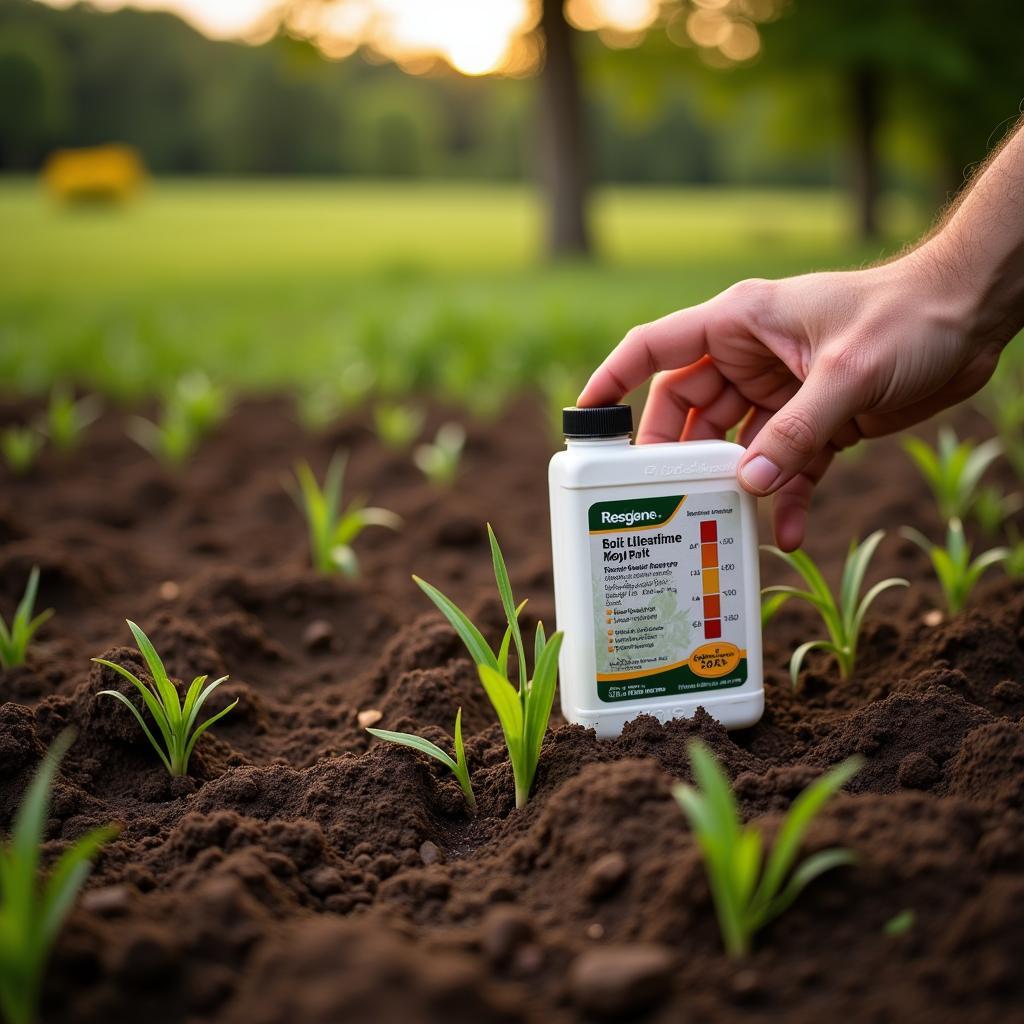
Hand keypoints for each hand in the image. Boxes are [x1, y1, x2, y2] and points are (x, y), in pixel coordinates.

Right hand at [577, 252, 1005, 549]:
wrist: (971, 316)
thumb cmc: (908, 316)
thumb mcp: (848, 373)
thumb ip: (796, 432)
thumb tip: (747, 484)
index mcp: (740, 322)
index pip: (655, 347)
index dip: (613, 380)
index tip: (584, 419)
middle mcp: (750, 356)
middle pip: (686, 410)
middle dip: (674, 455)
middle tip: (660, 497)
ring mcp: (779, 390)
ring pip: (733, 445)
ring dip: (731, 484)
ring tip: (720, 524)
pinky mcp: (814, 420)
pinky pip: (784, 464)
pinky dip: (783, 495)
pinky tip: (784, 531)